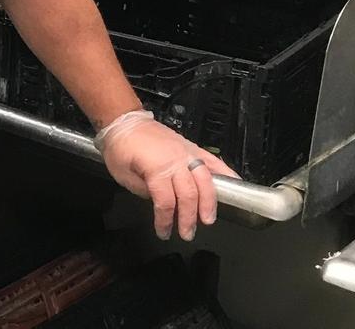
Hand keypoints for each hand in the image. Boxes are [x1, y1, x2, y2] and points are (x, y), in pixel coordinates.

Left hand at [95, 110, 239, 241]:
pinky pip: (213, 160)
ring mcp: (186, 152)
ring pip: (205, 181)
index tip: (163, 232)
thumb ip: (145, 192)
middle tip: (187, 233)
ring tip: (207, 219)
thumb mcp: (123, 176)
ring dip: (208, 202)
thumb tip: (161, 204)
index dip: (165, 220)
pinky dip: (226, 172)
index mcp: (156, 168)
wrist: (123, 120)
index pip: (166, 202)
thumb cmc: (120, 147)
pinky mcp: (191, 147)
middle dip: (189, 217)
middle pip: (189, 194)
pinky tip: (235, 184)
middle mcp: (175, 160)